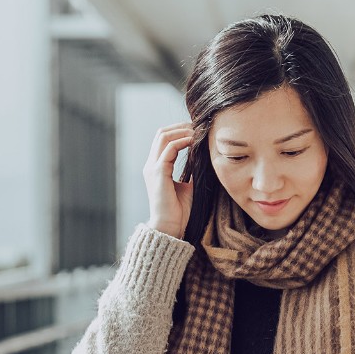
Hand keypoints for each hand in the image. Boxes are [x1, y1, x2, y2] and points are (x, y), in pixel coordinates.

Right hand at [144, 122, 195, 238]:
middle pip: (162, 133)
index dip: (179, 131)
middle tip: (198, 126)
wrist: (170, 227)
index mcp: (156, 167)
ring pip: (164, 136)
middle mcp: (151, 165)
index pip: (163, 139)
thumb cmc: (179, 210)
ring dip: (182, 131)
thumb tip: (203, 158)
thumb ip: (191, 171)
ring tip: (198, 132)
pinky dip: (182, 141)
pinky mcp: (158, 172)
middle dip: (181, 126)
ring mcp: (152, 167)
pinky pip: (169, 148)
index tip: (197, 130)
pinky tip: (194, 142)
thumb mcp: (187, 186)